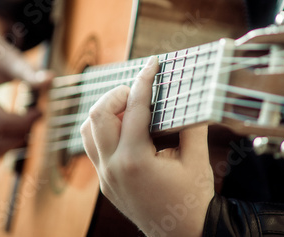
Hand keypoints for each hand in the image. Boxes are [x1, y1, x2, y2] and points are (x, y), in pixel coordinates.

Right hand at [0, 11, 52, 164]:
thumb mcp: (11, 59)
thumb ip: (30, 73)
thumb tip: (51, 79)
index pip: (1, 124)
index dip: (26, 122)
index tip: (40, 111)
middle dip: (18, 137)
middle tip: (33, 120)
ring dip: (6, 149)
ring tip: (22, 130)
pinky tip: (8, 139)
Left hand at [80, 56, 214, 236]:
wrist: (182, 235)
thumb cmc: (192, 200)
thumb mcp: (196, 160)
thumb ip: (191, 125)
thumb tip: (190, 96)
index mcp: (136, 160)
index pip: (134, 108)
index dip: (144, 80)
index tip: (152, 63)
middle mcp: (113, 167)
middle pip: (98, 115)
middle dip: (117, 93)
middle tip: (139, 89)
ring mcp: (105, 176)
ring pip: (87, 130)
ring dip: (105, 111)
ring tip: (128, 106)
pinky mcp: (105, 182)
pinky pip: (92, 147)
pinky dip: (102, 129)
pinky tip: (122, 127)